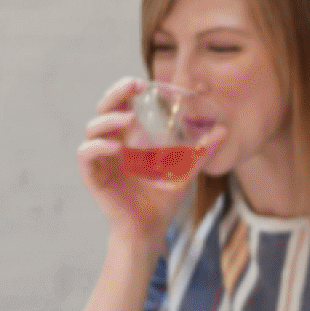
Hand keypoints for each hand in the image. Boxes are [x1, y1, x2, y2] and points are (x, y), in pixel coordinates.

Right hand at [78, 77, 190, 237]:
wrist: (150, 227)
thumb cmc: (162, 197)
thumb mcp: (185, 170)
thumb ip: (201, 150)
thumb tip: (223, 130)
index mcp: (128, 136)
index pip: (121, 104)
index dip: (126, 89)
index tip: (143, 83)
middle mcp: (111, 142)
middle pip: (103, 109)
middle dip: (115, 94)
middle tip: (133, 87)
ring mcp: (101, 158)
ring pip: (93, 128)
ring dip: (109, 119)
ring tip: (129, 120)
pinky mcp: (94, 176)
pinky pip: (86, 154)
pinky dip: (97, 146)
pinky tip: (115, 147)